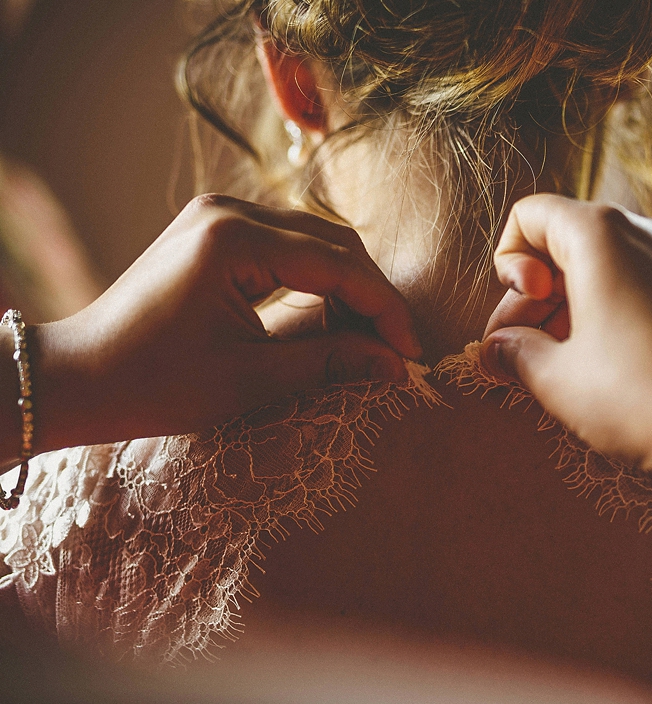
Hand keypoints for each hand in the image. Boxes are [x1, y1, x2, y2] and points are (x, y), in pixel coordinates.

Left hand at [28, 194, 419, 451]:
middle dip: (371, 297)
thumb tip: (396, 365)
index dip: (384, 310)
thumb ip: (330, 363)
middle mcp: (228, 211)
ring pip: (315, 241)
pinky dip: (316, 280)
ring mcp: (218, 214)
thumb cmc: (155, 384)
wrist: (79, 376)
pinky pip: (287, 245)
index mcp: (233, 241)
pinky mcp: (214, 228)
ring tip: (366, 341)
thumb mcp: (250, 379)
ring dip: (347, 288)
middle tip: (395, 350)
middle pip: (332, 243)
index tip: (411, 353)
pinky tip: (329, 319)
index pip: (337, 266)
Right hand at [480, 194, 651, 473]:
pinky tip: (606, 370)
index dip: (507, 265)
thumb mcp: (557, 379)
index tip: (523, 314)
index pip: (529, 217)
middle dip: (533, 299)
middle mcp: (644, 229)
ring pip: (601, 267)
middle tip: (520, 359)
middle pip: (564, 243)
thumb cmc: (639, 397)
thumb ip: (514, 353)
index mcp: (600, 231)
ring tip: (562, 373)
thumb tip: (495, 348)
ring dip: (568, 312)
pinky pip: (636, 286)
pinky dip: (608, 316)